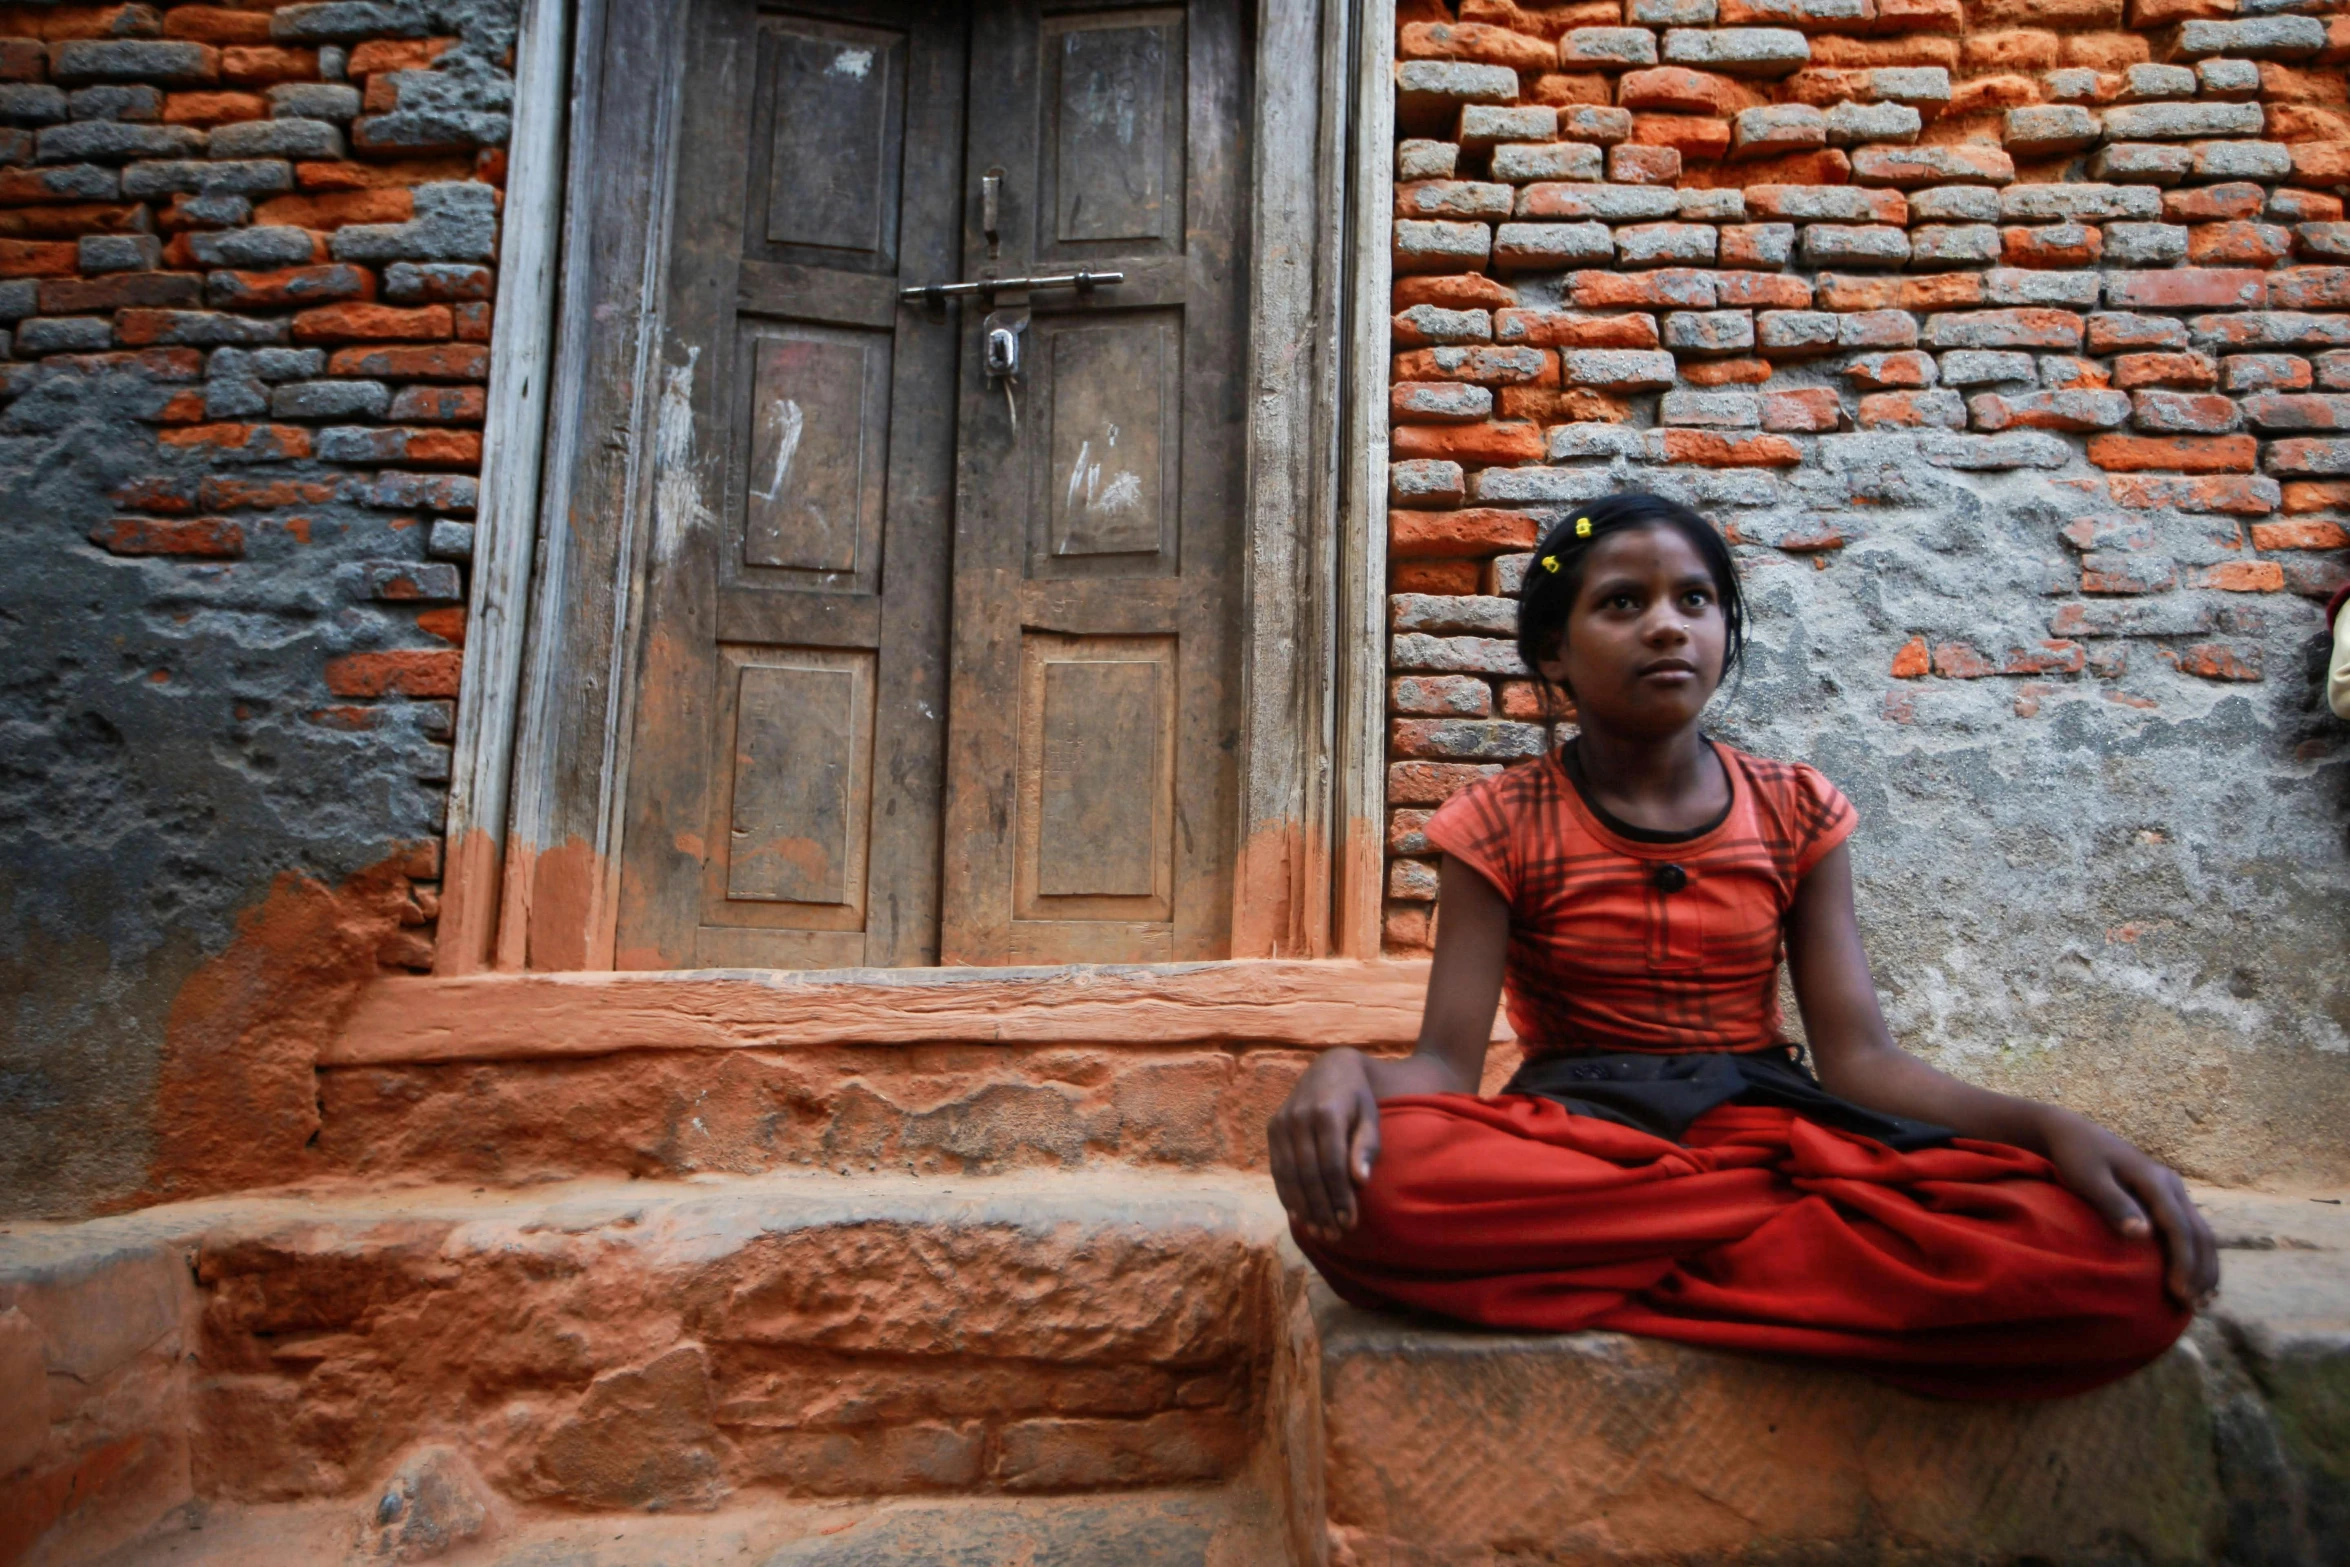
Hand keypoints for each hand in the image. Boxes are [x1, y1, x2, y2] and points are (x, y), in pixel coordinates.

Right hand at [1268, 1047, 1381, 1241]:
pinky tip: (1299, 1214)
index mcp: (1326, 1113)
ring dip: (1303, 1207)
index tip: (1350, 1222)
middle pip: (1308, 1174)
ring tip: (1318, 1231)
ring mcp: (1281, 1122)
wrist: (1330, 1068)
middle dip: (1321, 1208)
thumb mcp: (1370, 1117)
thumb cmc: (1357, 1098)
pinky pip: (1277, 1168)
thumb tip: (1360, 1181)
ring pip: (1289, 1174)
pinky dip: (1287, 1194)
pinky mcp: (1272, 1128)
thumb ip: (1367, 1147)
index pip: (1332, 1165)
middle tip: (1334, 1235)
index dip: (1340, 1197)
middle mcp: (1298, 1117)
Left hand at [2040, 1110, 2218, 1309]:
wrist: (2073, 1133)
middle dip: (2202, 1271)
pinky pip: (2193, 1230)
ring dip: (2206, 1267)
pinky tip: (2198, 1280)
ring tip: (2204, 1302)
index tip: (2179, 1293)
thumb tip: (2142, 1234)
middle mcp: (2172, 1185)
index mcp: (2155, 1180)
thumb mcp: (2088, 1178)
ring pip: (2203, 1232)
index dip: (2183, 1262)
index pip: (2179, 1227)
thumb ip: (2113, 1204)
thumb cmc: (2077, 1157)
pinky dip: (2199, 1256)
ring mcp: (2173, 1190)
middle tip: (2196, 1307)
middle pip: (2200, 1233)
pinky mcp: (2168, 1198)